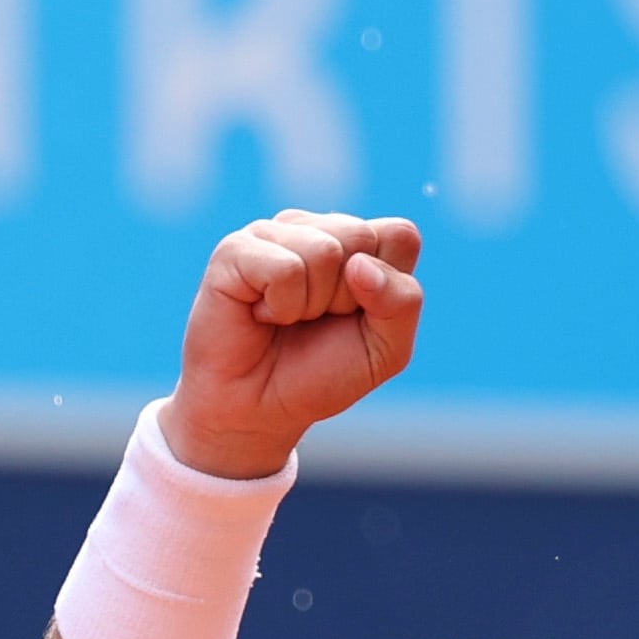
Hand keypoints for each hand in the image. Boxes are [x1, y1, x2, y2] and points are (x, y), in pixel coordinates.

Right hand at [158, 211, 425, 478]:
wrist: (259, 410)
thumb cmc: (320, 374)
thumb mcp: (385, 349)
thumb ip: (401, 302)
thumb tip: (359, 264)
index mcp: (358, 243)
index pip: (399, 235)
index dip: (386, 287)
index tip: (356, 316)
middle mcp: (315, 228)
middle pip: (362, 237)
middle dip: (348, 297)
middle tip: (317, 321)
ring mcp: (273, 233)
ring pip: (325, 251)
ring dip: (312, 304)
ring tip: (287, 319)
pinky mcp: (236, 249)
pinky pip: (286, 269)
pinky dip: (282, 307)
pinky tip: (262, 314)